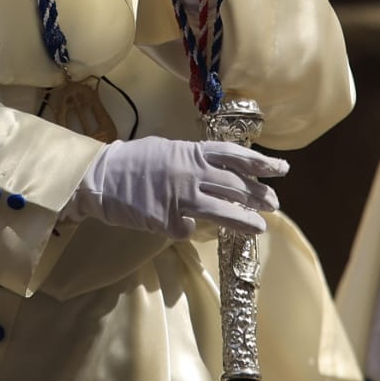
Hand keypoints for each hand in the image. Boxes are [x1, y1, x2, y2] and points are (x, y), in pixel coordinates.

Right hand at [62, 136, 288, 238]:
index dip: (260, 163)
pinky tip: (191, 229)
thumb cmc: (132, 161)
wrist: (99, 178)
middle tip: (272, 203)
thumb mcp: (166, 149)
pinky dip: (192, 230)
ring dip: (245, 221)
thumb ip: (192, 159)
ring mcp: (180, 198)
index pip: (234, 156)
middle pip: (235, 186)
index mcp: (190, 152)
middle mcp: (190, 173)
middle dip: (258, 196)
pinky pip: (190, 229)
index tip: (280, 170)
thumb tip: (217, 172)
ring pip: (223, 212)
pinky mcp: (168, 221)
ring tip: (260, 227)